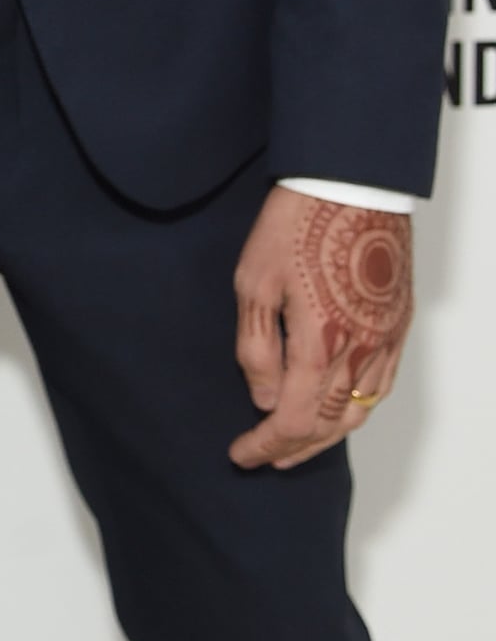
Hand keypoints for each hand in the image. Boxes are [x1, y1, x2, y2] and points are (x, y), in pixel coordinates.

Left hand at [229, 187, 412, 470]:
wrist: (351, 183)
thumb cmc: (296, 225)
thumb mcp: (253, 283)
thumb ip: (256, 349)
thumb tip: (264, 399)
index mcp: (319, 344)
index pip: (294, 420)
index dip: (266, 444)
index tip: (241, 454)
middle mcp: (361, 351)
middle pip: (329, 424)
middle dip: (294, 448)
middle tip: (264, 457)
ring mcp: (386, 339)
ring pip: (361, 410)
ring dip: (328, 435)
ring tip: (297, 445)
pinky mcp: (399, 323)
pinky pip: (382, 384)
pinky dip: (358, 408)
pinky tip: (340, 411)